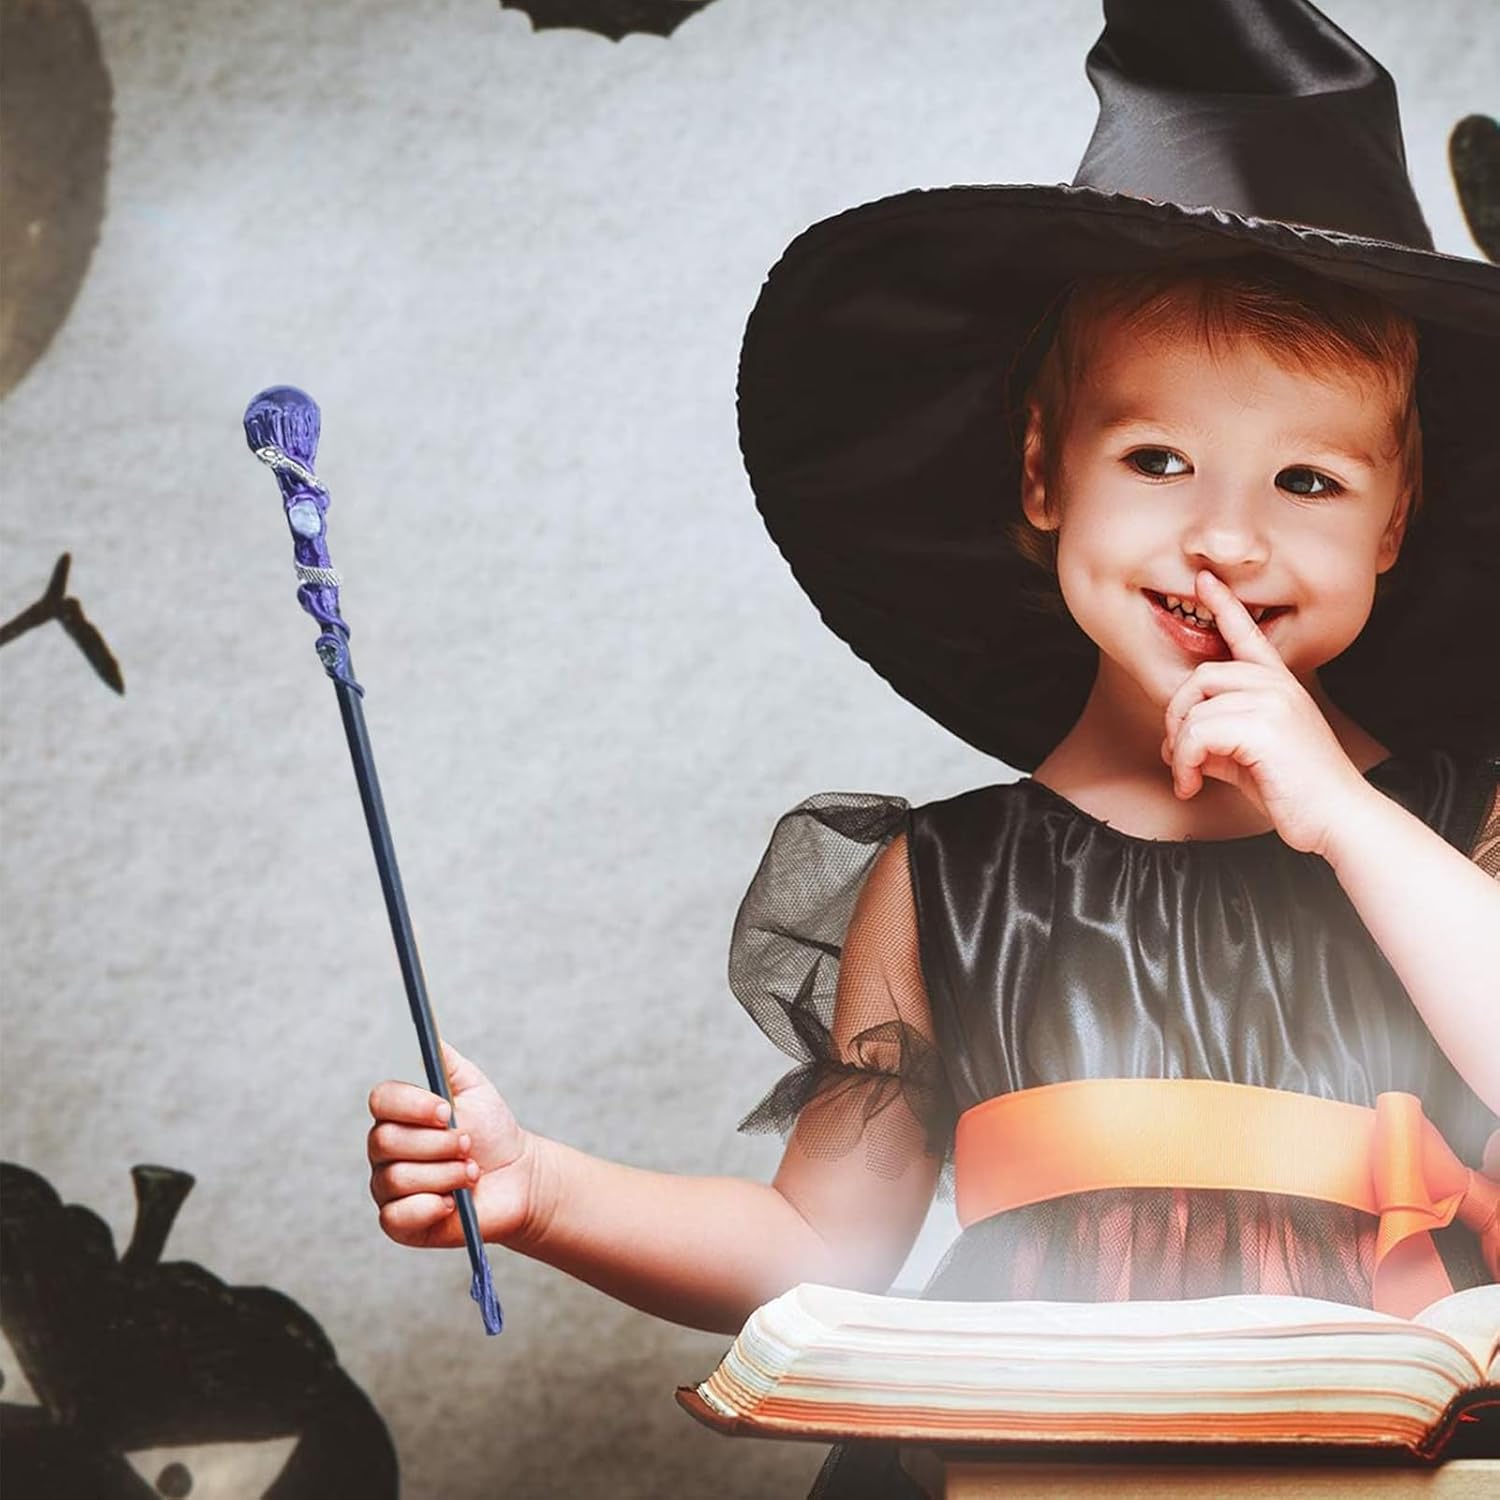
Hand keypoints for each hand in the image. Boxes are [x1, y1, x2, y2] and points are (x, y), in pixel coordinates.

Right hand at [367, 1041, 543, 1250]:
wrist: (517, 1177)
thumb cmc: (491, 1131)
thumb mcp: (473, 1087)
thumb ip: (444, 1060)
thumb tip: (424, 1036)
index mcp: (398, 1113)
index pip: (381, 1100)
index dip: (411, 1105)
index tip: (445, 1110)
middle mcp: (385, 1150)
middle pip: (385, 1141)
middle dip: (437, 1144)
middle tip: (468, 1144)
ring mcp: (388, 1187)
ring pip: (397, 1178)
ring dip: (445, 1174)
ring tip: (472, 1173)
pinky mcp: (399, 1223)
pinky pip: (396, 1217)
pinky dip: (430, 1207)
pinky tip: (453, 1202)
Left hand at [1160, 569, 1372, 856]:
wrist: (1336, 818)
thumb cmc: (1294, 792)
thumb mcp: (1248, 758)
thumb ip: (1217, 739)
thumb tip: (1176, 743)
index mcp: (1279, 685)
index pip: (1248, 636)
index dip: (1225, 605)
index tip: (1206, 580)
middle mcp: (1278, 685)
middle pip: (1200, 677)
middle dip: (1176, 717)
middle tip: (1177, 756)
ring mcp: (1273, 702)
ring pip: (1194, 710)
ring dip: (1180, 750)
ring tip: (1188, 778)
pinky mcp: (1264, 727)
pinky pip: (1197, 734)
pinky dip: (1185, 763)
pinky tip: (1192, 786)